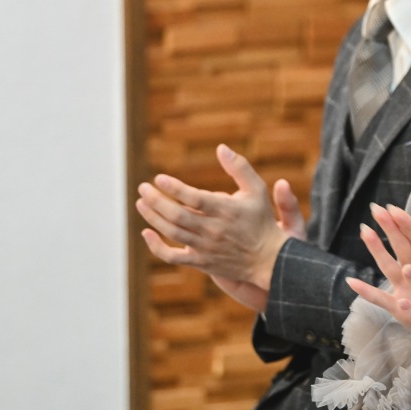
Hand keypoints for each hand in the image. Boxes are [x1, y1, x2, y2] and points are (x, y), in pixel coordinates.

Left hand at [137, 144, 291, 302]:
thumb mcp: (257, 190)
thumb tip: (221, 148)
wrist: (269, 259)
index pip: (194, 198)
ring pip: (172, 233)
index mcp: (226, 210)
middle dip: (156, 201)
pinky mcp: (201, 262)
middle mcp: (214, 229)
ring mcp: (206, 247)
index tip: (159, 178)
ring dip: (153, 217)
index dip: (174, 188)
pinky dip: (156, 247)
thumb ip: (239, 167)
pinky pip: (172, 257)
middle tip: (143, 188)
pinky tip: (146, 233)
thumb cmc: (262, 220)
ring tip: (141, 202)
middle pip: (177, 215)